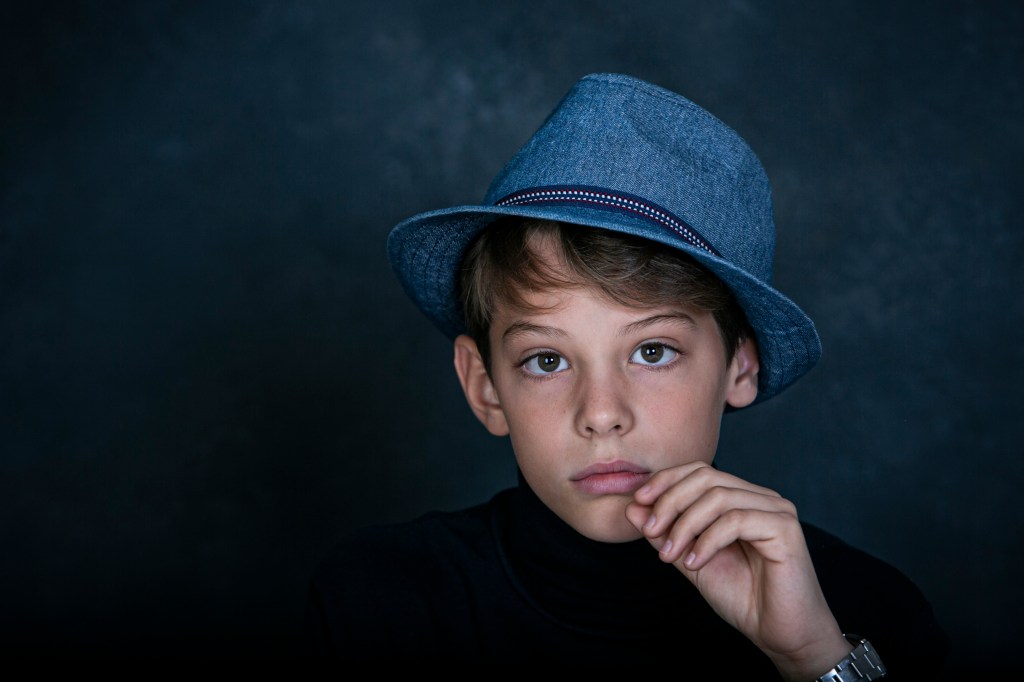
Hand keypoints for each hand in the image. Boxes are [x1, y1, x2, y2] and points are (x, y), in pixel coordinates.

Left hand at [624, 462, 851, 680]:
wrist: (780, 634)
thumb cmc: (743, 597)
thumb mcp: (691, 560)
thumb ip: (666, 533)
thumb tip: (633, 507)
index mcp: (741, 499)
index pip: (699, 472)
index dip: (666, 481)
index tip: (638, 502)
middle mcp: (761, 498)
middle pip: (706, 477)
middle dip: (670, 500)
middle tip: (650, 530)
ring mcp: (776, 510)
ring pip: (718, 497)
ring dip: (685, 524)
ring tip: (670, 554)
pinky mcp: (785, 529)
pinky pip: (736, 521)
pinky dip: (707, 540)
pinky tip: (695, 562)